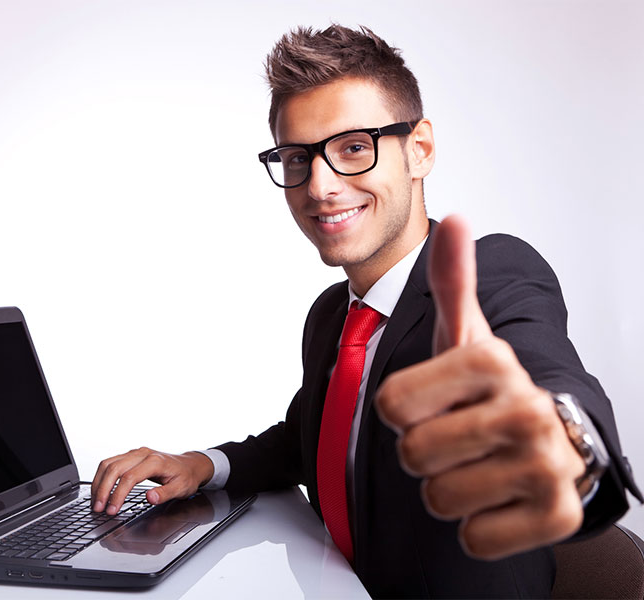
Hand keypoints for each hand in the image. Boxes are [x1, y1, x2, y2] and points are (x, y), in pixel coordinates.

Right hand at [91, 447, 213, 514]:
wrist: (190, 465)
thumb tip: (150, 497)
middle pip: (114, 468)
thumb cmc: (185, 477)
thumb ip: (165, 494)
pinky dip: (102, 476)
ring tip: (95, 501)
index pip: (129, 477)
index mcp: (155, 461)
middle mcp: (142, 454)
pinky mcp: (130, 456)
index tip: (112, 509)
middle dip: (103, 489)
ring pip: (108, 463)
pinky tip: (99, 489)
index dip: (117, 494)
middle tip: (98, 508)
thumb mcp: (181, 488)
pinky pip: (110, 463)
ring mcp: (135, 453)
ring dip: (98, 482)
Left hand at [375, 215, 585, 559]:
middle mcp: (528, 410)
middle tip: (457, 436)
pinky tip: (500, 496)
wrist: (551, 441)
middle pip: (412, 455)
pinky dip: (476, 525)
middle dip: (423, 451)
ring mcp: (547, 466)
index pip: (390, 404)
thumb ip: (451, 283)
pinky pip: (473, 537)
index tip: (436, 399)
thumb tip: (456, 221)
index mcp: (493, 361)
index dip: (403, 409)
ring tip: (478, 463)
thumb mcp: (464, 335)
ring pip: (438, 499)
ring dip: (448, 487)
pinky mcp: (557, 516)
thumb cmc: (488, 388)